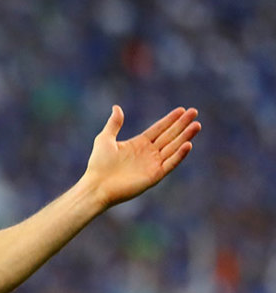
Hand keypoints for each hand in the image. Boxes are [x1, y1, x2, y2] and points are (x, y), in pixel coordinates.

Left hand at [83, 105, 200, 207]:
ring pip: (173, 147)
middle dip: (182, 124)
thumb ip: (114, 124)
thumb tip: (117, 107)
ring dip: (185, 137)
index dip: (170, 120)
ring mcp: (152, 164)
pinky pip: (170, 164)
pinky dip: (179, 155)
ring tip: (196, 125)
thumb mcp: (105, 139)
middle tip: (194, 112)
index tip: (181, 109)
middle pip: (169, 136)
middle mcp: (148, 153)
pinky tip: (188, 144)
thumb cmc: (98, 164)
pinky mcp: (154, 176)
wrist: (96, 186)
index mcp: (138, 144)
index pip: (158, 129)